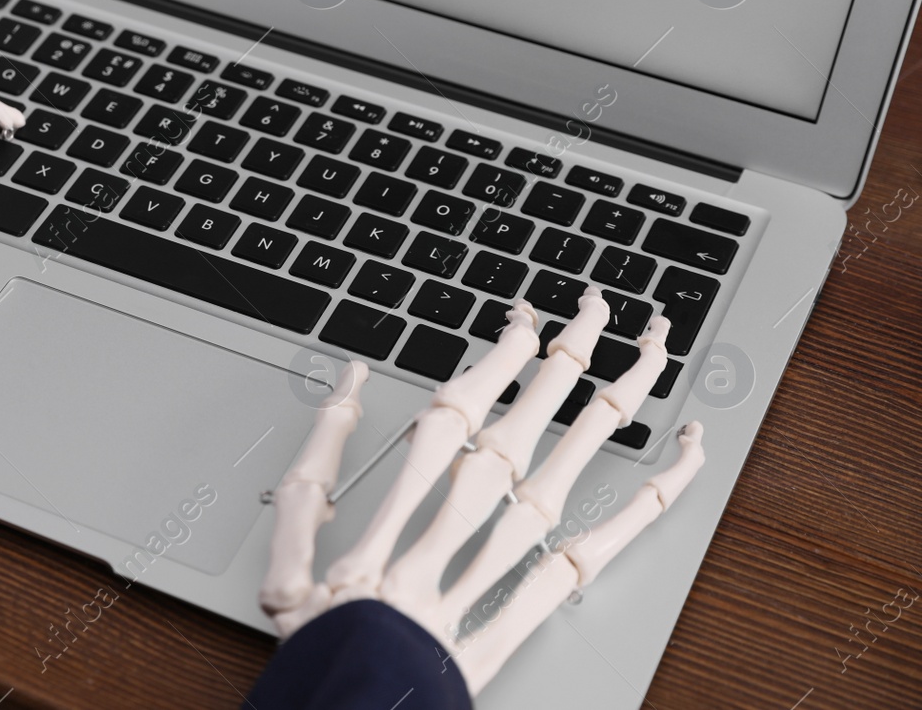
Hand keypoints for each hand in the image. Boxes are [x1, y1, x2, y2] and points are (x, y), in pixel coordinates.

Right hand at [259, 286, 704, 693]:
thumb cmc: (317, 650)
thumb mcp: (283, 560)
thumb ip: (314, 472)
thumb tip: (346, 383)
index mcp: (383, 530)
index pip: (451, 424)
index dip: (493, 366)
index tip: (522, 322)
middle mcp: (444, 550)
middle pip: (515, 439)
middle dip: (559, 366)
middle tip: (593, 309)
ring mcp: (487, 587)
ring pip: (559, 485)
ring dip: (607, 419)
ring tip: (646, 362)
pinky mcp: (521, 626)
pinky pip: (588, 562)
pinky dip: (638, 512)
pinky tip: (675, 469)